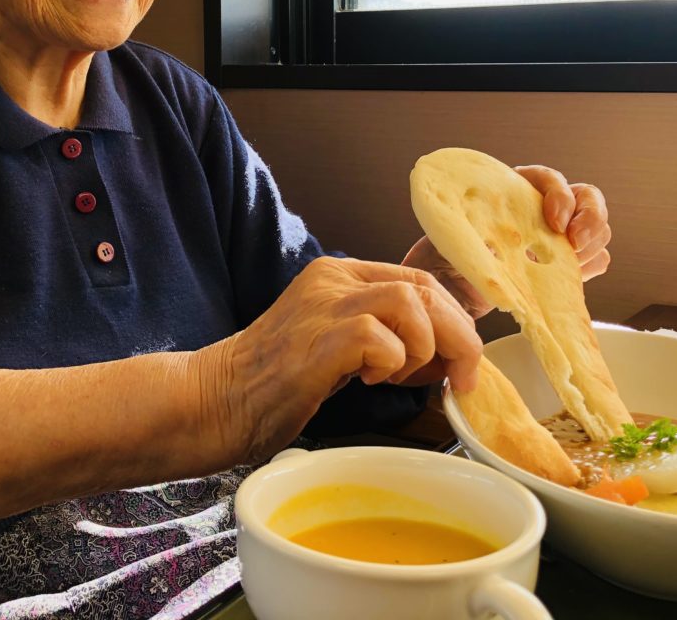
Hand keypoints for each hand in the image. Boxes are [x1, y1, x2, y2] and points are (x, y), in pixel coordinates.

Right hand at [206, 256, 482, 461]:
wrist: (215, 400)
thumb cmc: (274, 384)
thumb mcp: (337, 348)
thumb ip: (384, 340)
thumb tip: (446, 359)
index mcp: (339, 276)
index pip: (418, 280)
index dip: (453, 318)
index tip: (462, 360)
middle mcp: (334, 280)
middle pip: (424, 288)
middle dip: (458, 335)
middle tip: (461, 377)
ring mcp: (324, 305)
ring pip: (410, 302)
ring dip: (423, 347)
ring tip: (398, 376)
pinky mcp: (317, 338)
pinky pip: (381, 339)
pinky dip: (392, 364)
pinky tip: (368, 380)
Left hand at [402, 165, 611, 317]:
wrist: (446, 290)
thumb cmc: (443, 257)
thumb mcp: (453, 240)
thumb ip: (474, 236)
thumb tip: (493, 246)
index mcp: (515, 191)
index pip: (549, 179)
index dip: (559, 194)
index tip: (553, 220)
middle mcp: (542, 209)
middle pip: (587, 198)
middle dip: (590, 218)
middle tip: (575, 243)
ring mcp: (558, 237)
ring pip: (597, 229)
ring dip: (592, 244)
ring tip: (571, 264)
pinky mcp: (566, 265)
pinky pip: (595, 260)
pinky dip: (589, 267)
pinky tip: (569, 279)